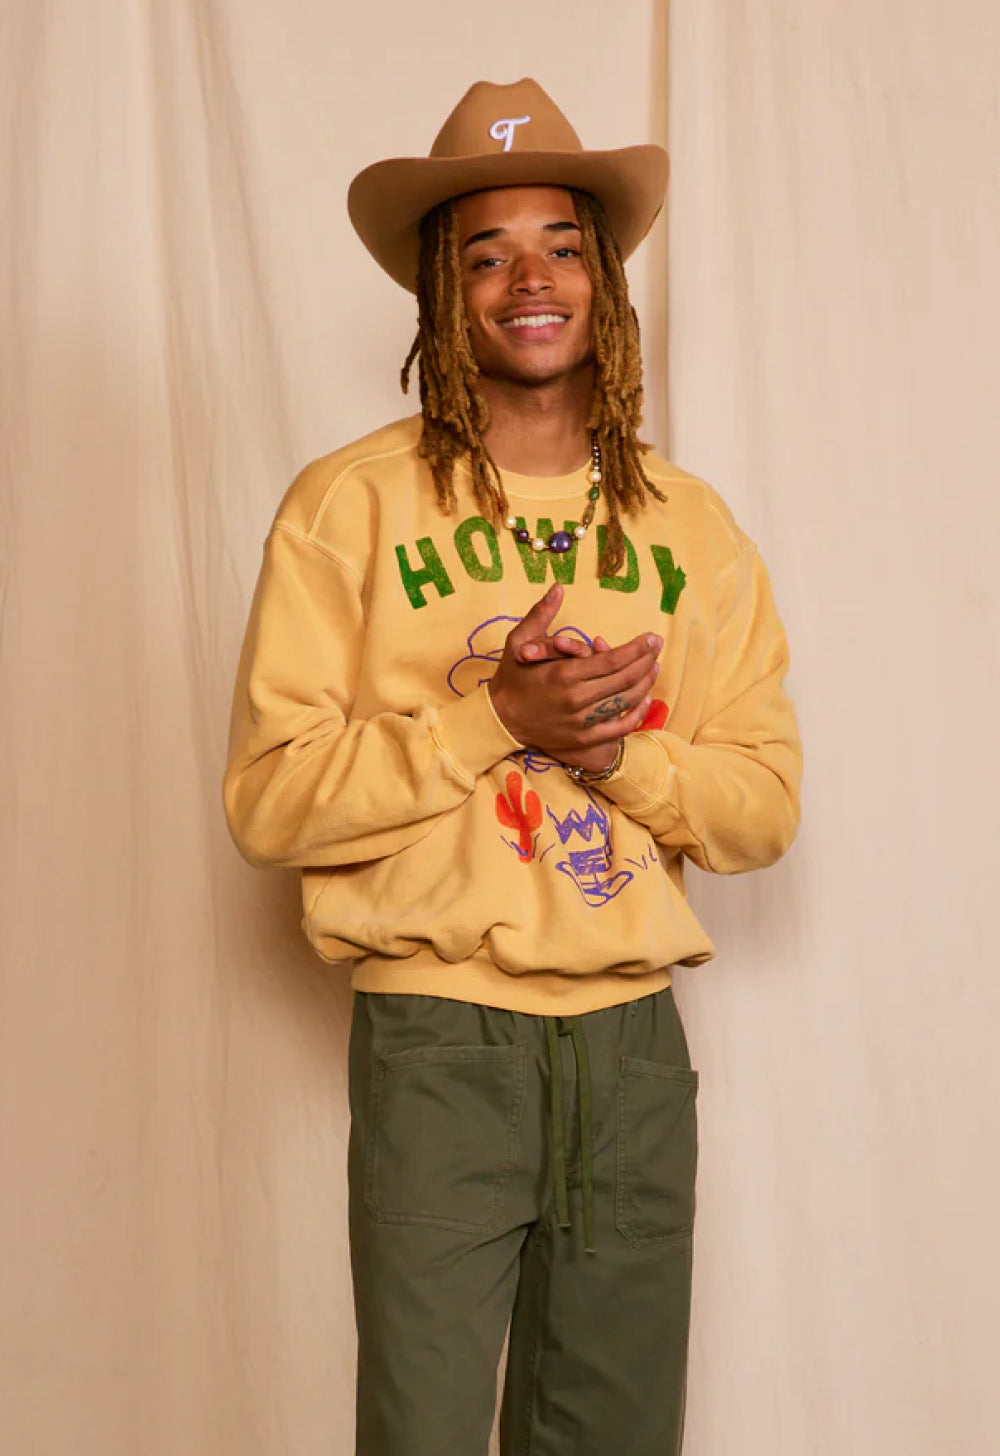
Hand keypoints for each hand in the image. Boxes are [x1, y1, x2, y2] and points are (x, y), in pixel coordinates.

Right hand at [488, 585, 660, 765]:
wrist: (501, 718)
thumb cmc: (512, 676)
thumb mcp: (519, 640)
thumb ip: (541, 614)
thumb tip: (558, 587)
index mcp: (563, 674)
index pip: (612, 660)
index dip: (637, 648)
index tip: (651, 637)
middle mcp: (576, 699)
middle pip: (624, 679)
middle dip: (647, 661)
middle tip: (658, 646)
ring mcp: (581, 722)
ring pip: (625, 702)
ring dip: (645, 683)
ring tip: (655, 667)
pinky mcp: (583, 739)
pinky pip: (618, 728)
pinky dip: (636, 714)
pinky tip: (644, 699)